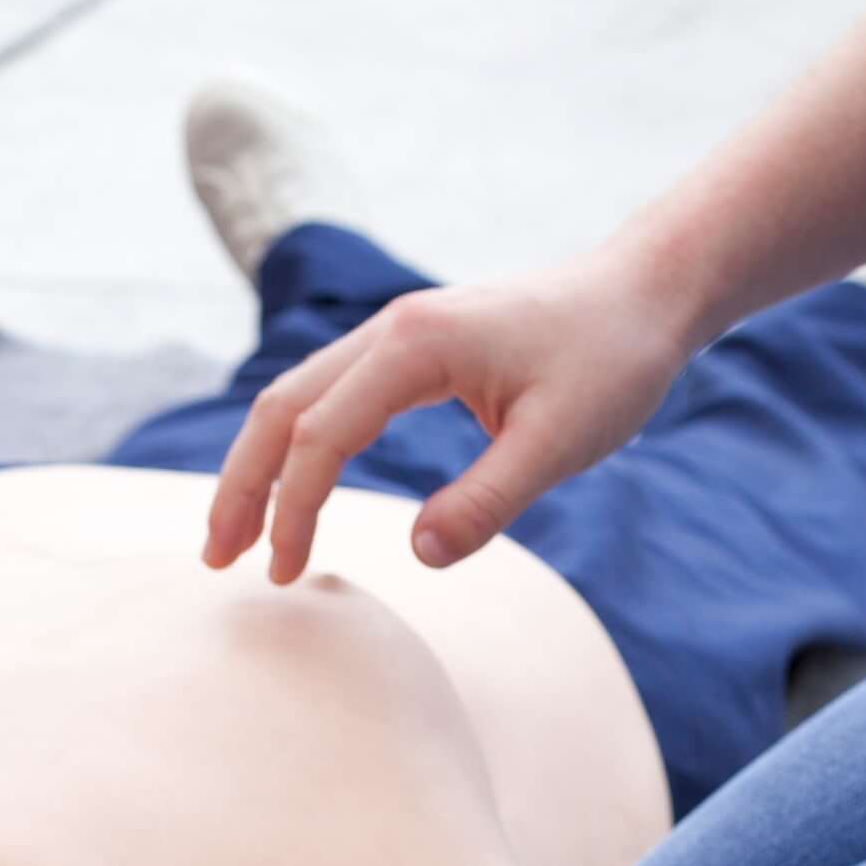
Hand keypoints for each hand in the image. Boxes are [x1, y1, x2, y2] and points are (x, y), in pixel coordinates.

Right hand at [200, 248, 699, 582]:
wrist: (648, 291)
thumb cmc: (614, 360)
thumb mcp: (563, 442)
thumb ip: (490, 499)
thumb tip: (420, 553)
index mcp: (415, 346)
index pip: (321, 435)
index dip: (292, 510)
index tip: (286, 574)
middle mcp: (390, 331)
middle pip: (279, 409)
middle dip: (240, 487)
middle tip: (217, 561)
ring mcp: (397, 333)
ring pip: (294, 398)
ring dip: (258, 466)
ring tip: (237, 536)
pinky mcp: (412, 346)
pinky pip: (327, 394)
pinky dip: (295, 444)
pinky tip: (292, 486)